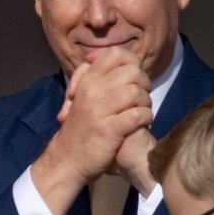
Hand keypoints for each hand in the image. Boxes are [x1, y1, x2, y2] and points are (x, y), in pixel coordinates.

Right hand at [59, 62, 156, 196]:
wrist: (67, 160)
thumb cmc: (79, 127)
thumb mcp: (78, 96)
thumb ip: (88, 76)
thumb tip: (98, 56)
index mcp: (86, 81)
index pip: (114, 54)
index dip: (130, 60)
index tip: (132, 76)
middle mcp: (92, 92)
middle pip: (131, 72)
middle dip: (144, 83)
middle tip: (141, 96)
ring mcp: (100, 111)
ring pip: (136, 92)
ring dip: (146, 101)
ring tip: (142, 110)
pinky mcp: (110, 130)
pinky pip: (137, 115)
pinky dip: (146, 117)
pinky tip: (142, 122)